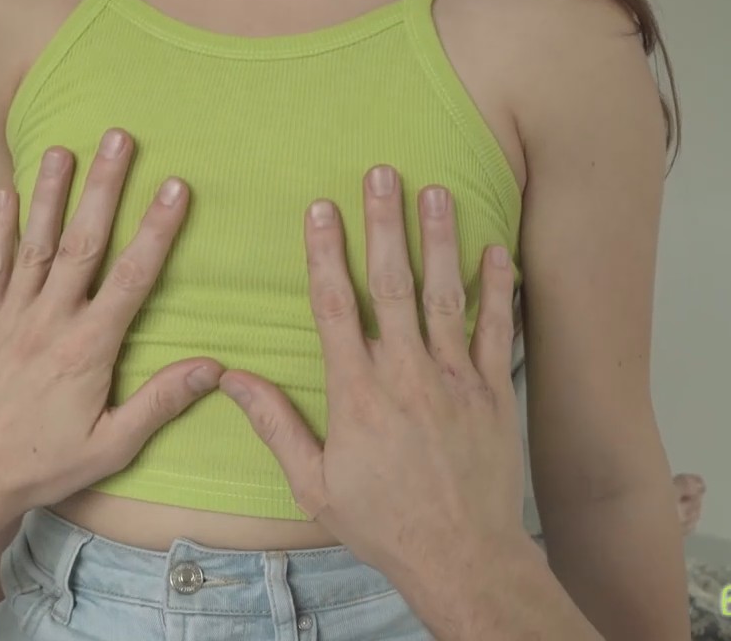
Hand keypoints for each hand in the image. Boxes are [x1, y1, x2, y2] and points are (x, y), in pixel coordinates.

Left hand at [0, 129, 222, 522]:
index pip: (132, 277)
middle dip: (103, 187)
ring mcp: (11, 317)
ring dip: (50, 193)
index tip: (175, 188)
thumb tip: (214, 368)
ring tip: (62, 148)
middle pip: (82, 241)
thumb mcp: (112, 445)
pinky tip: (7, 193)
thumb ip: (161, 402)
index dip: (157, 229)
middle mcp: (49, 321)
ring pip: (35, 243)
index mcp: (88, 348)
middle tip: (118, 138)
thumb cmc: (43, 465)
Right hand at [220, 165, 525, 578]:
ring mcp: (456, 380)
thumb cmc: (384, 523)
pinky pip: (499, 331)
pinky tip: (495, 250)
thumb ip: (275, 423)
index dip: (326, 253)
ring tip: (437, 191)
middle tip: (382, 173)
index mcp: (358, 393)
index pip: (335, 307)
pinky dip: (498, 289)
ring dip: (440, 240)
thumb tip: (231, 379)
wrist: (461, 557)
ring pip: (445, 296)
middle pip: (391, 284)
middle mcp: (407, 375)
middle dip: (384, 224)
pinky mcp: (495, 393)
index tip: (321, 209)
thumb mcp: (313, 483)